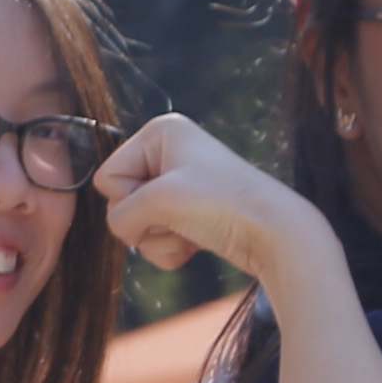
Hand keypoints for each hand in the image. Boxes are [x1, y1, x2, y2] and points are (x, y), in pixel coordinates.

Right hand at [92, 112, 336, 280]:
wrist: (273, 233)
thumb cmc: (221, 204)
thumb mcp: (158, 201)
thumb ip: (121, 214)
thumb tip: (124, 229)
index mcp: (160, 133)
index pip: (108, 176)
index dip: (129, 197)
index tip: (166, 196)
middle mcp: (168, 153)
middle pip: (120, 202)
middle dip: (146, 220)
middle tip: (182, 215)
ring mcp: (178, 186)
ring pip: (137, 226)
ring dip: (160, 238)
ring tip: (192, 230)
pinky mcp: (189, 214)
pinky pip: (156, 239)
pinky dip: (171, 249)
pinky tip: (197, 243)